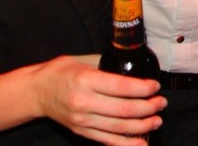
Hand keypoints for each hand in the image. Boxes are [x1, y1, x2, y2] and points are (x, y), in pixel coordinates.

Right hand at [31, 55, 165, 145]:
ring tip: (156, 120)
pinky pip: (108, 141)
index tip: (155, 86)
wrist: (37, 92)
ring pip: (119, 127)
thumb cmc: (60, 72)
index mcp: (86, 80)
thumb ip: (107, 63)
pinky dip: (127, 143)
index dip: (143, 88)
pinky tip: (142, 142)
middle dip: (148, 107)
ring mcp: (83, 120)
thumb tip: (132, 64)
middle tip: (160, 103)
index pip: (122, 87)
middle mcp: (84, 102)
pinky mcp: (82, 132)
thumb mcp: (83, 60)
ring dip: (143, 125)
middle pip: (124, 109)